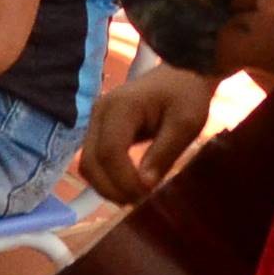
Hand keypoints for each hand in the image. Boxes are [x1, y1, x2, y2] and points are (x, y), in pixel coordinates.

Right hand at [82, 64, 219, 207]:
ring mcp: (95, 120)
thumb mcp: (186, 124)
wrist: (180, 74)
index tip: (147, 193)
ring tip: (135, 196)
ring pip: (87, 164)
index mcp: (121, 107)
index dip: (124, 180)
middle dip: (112, 188)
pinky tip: (127, 186)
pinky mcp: (98, 130)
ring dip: (106, 187)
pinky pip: (93, 161)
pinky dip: (105, 178)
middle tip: (141, 200)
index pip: (110, 152)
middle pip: (91, 162)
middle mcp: (100, 112)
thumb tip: (144, 186)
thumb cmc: (186, 95)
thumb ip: (163, 153)